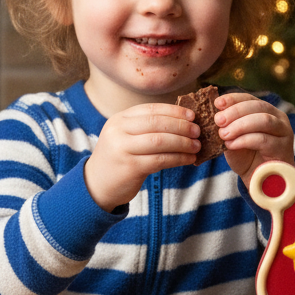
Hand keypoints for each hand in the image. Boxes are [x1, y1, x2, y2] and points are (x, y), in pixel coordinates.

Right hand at [85, 104, 199, 210]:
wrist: (96, 185)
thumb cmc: (119, 158)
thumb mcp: (125, 137)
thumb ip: (146, 127)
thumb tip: (183, 121)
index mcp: (119, 119)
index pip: (151, 109)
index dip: (174, 111)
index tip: (192, 115)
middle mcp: (118, 131)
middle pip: (157, 123)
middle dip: (181, 126)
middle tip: (198, 131)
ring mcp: (122, 149)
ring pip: (160, 141)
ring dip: (182, 143)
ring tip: (196, 146)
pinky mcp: (130, 167)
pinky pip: (160, 160)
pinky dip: (178, 158)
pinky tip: (189, 159)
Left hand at [214, 92, 294, 188]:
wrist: (260, 182)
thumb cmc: (246, 158)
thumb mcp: (233, 138)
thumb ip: (227, 126)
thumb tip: (215, 114)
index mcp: (266, 111)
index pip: (250, 98)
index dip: (233, 99)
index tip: (217, 104)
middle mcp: (278, 118)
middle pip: (258, 106)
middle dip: (235, 112)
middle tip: (218, 121)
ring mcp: (284, 132)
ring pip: (263, 120)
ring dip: (240, 125)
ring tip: (223, 134)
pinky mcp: (284, 148)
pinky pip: (263, 139)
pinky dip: (244, 140)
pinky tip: (231, 145)